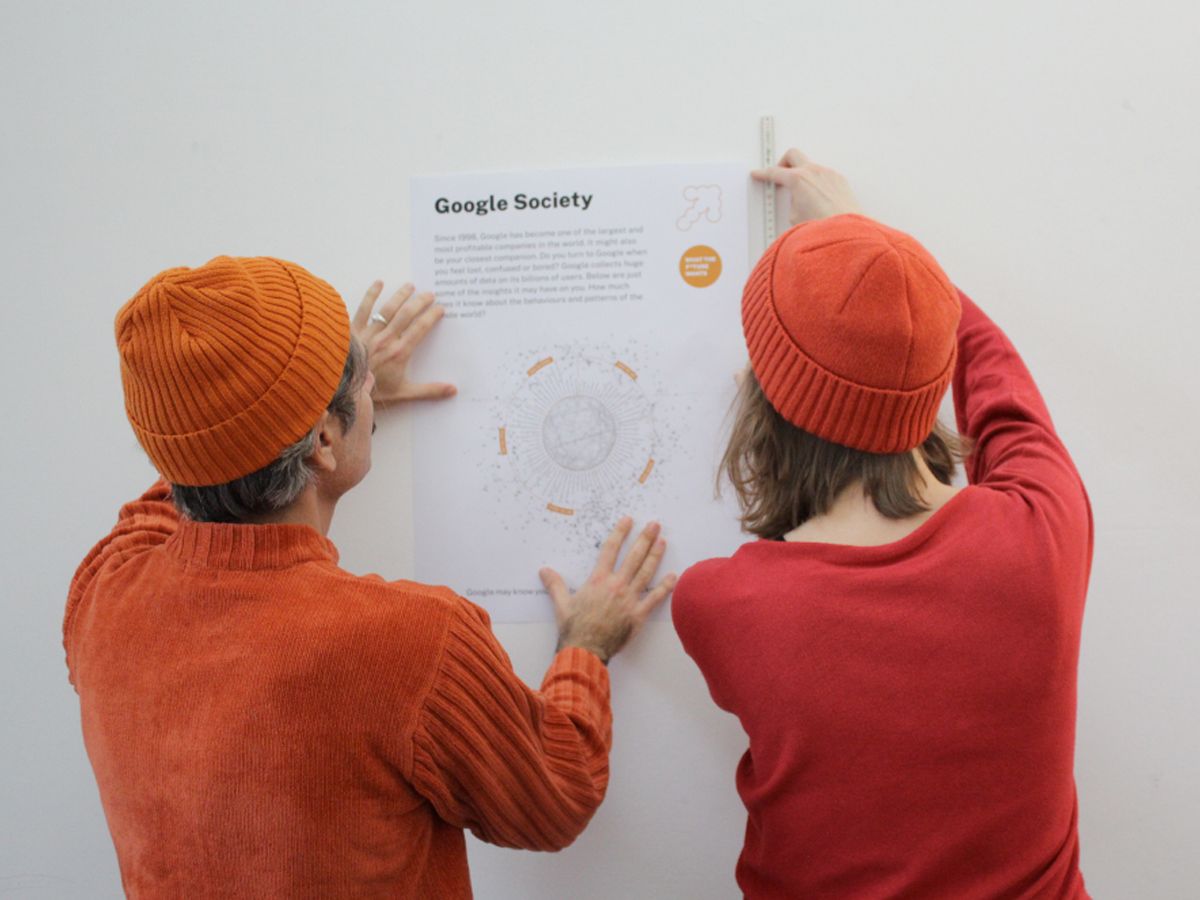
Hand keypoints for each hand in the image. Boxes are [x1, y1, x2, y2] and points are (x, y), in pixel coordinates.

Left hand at [352, 281, 456, 405]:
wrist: (345, 390)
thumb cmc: (375, 392)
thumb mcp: (404, 393)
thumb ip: (429, 391)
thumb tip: (453, 389)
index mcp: (400, 353)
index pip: (420, 328)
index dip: (432, 316)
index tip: (440, 308)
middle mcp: (386, 339)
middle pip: (406, 314)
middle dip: (420, 302)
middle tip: (429, 294)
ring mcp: (370, 333)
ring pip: (388, 309)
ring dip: (400, 295)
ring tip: (410, 286)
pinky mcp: (354, 330)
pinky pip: (364, 309)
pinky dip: (371, 295)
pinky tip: (379, 283)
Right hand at [539, 518, 676, 663]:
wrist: (585, 650)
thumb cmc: (573, 629)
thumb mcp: (561, 604)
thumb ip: (555, 585)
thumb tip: (544, 571)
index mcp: (598, 580)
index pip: (610, 550)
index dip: (620, 533)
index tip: (628, 520)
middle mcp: (616, 585)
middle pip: (634, 557)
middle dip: (645, 538)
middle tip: (655, 524)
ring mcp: (629, 599)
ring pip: (646, 572)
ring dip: (655, 555)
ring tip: (663, 541)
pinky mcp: (638, 615)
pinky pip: (655, 598)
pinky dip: (665, 587)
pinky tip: (674, 577)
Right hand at [752, 148, 861, 226]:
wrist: (847, 233)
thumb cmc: (823, 227)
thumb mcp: (794, 217)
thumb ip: (792, 202)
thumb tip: (796, 200)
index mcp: (798, 180)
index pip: (775, 173)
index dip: (763, 174)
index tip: (758, 174)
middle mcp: (814, 172)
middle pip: (793, 155)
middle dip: (783, 163)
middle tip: (779, 174)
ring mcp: (829, 174)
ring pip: (810, 165)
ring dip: (802, 173)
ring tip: (800, 192)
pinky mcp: (840, 180)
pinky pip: (824, 174)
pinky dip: (816, 181)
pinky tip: (817, 197)